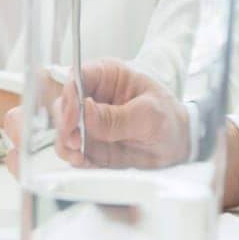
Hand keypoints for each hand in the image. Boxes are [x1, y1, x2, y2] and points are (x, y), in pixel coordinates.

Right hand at [50, 60, 189, 168]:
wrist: (177, 146)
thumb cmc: (168, 120)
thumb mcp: (149, 115)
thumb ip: (116, 116)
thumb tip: (84, 111)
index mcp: (106, 76)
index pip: (76, 78)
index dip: (69, 96)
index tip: (72, 119)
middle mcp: (91, 96)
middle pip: (62, 105)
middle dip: (64, 126)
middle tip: (75, 142)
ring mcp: (86, 121)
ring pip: (61, 129)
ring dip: (65, 145)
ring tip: (80, 157)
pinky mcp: (87, 142)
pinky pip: (70, 150)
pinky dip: (73, 158)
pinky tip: (85, 163)